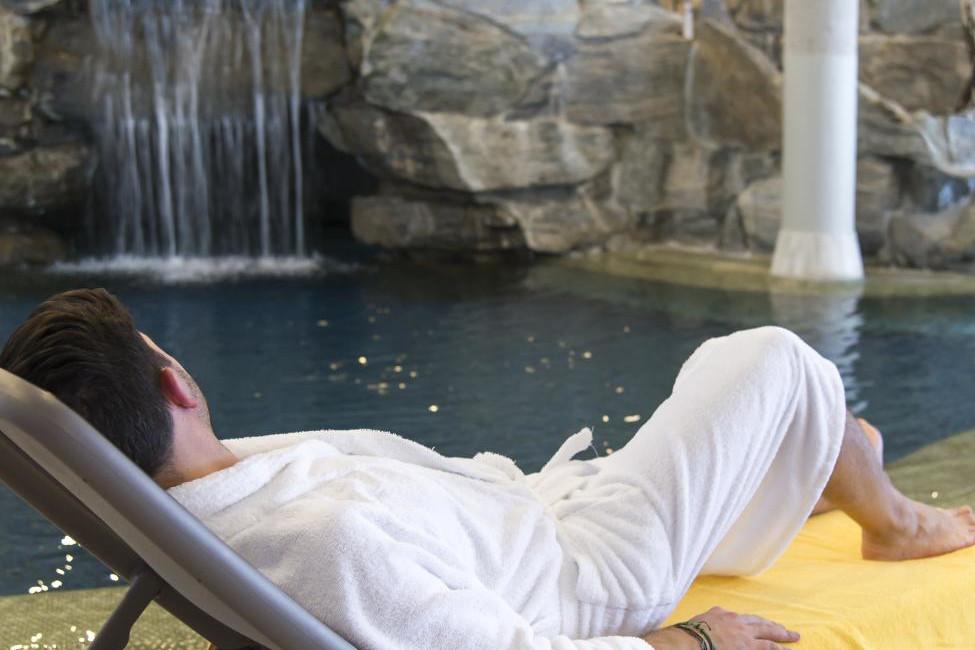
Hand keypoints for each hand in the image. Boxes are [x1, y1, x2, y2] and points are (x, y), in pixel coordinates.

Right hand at [643, 606, 799, 648]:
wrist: (691, 640)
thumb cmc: (689, 634)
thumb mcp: (698, 622)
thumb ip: (707, 621)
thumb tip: (705, 626)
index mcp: (722, 615)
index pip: (742, 619)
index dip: (753, 623)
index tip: (759, 625)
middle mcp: (736, 622)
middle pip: (759, 622)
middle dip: (773, 625)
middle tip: (785, 629)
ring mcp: (744, 634)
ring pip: (768, 633)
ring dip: (782, 635)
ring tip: (793, 637)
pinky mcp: (748, 646)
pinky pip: (768, 647)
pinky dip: (778, 648)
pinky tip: (786, 649)